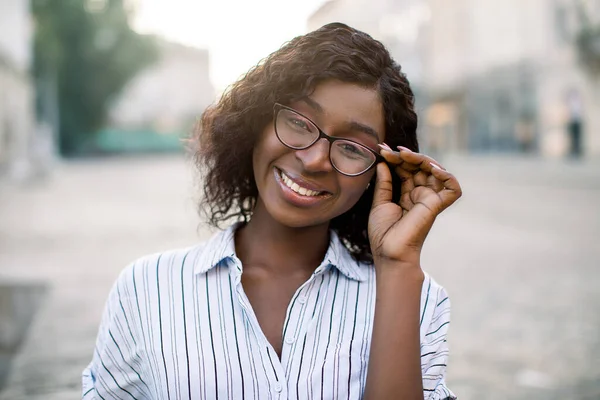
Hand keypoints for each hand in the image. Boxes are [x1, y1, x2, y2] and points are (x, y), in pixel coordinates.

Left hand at [368, 144, 461, 266]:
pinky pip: (453, 188)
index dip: (395, 158)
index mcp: (407, 195)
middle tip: (389, 151)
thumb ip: (384, 183)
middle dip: (405, 156)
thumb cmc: (383, 233)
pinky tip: (430, 168)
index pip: (406, 170)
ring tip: (404, 154)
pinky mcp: (437, 205)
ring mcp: (430, 199)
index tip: (381, 149)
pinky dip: (446, 175)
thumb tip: (383, 163)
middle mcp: (420, 195)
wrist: (389, 252)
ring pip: (434, 171)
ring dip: (421, 159)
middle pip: (419, 167)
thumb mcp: (380, 203)